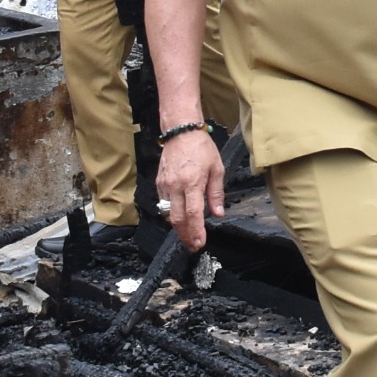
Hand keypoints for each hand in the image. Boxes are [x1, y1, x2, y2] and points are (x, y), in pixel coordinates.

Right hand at [155, 127, 223, 250]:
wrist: (181, 132)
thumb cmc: (201, 148)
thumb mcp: (216, 168)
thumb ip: (216, 193)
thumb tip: (218, 214)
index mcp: (192, 182)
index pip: (193, 214)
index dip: (196, 231)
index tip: (200, 243)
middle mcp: (176, 186)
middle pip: (177, 219)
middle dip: (185, 235)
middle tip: (193, 245)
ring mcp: (165, 185)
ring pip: (168, 214)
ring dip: (178, 227)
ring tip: (188, 235)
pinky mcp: (159, 183)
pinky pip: (164, 204)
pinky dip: (171, 213)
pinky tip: (180, 217)